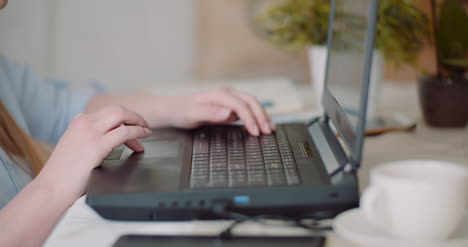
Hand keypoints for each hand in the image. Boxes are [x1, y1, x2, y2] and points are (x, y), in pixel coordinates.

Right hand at [37, 106, 151, 203]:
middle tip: (144, 124)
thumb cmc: (64, 175)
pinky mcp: (97, 145)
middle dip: (134, 116)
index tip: (132, 127)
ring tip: (146, 131)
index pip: (108, 113)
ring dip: (138, 122)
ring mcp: (90, 132)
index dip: (124, 119)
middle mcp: (84, 123)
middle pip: (117, 110)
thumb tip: (112, 141)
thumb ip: (92, 139)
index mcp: (78, 122)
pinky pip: (124, 132)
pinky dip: (137, 132)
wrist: (51, 189)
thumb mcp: (77, 148)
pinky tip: (143, 136)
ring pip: (122, 116)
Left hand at [166, 87, 274, 135]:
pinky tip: (262, 126)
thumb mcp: (192, 114)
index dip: (250, 118)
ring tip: (270, 129)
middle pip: (251, 102)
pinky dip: (257, 117)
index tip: (255, 132)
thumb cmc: (182, 112)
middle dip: (261, 116)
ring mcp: (230, 100)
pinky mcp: (231, 107)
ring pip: (252, 105)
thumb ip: (210, 113)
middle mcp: (227, 94)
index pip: (241, 105)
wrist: (174, 110)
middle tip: (268, 131)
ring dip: (262, 116)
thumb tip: (228, 113)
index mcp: (220, 94)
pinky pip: (248, 110)